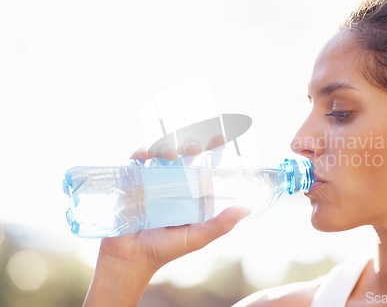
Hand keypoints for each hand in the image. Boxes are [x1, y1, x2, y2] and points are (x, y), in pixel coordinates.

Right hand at [83, 135, 249, 306]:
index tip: (221, 138)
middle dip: (190, 145)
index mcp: (190, 193)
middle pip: (183, 156)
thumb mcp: (197, 237)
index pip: (204, 167)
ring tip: (170, 155)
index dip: (212, 150)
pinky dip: (141, 152)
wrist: (129, 259)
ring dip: (166, 146)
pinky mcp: (132, 181)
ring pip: (161, 153)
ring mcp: (152, 180)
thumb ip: (220, 224)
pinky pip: (137, 161)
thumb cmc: (165, 249)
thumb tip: (247, 208)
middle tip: (193, 148)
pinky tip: (145, 155)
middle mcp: (172, 184)